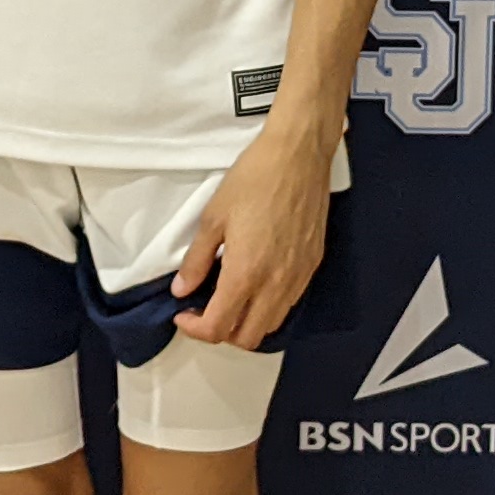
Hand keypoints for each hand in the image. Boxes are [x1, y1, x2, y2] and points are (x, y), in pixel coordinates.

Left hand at [171, 132, 331, 349]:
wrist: (299, 156)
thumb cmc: (254, 179)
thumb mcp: (213, 217)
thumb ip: (197, 260)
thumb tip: (182, 289)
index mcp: (246, 273)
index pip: (218, 327)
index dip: (194, 329)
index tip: (183, 314)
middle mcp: (275, 284)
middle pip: (246, 337)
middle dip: (220, 331)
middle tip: (204, 309)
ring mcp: (298, 278)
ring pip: (271, 326)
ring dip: (246, 322)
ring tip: (229, 297)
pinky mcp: (312, 266)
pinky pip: (288, 304)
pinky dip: (268, 307)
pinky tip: (256, 282)